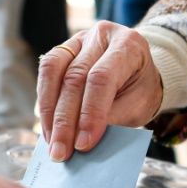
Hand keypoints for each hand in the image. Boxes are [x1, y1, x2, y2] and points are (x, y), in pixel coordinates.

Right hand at [37, 21, 162, 161]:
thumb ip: (113, 118)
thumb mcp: (138, 105)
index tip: (83, 144)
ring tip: (51, 142)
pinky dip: (45, 103)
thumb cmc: (141, 89)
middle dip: (65, 121)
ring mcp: (80, 39)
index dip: (90, 113)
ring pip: (53, 72)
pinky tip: (48, 127)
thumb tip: (82, 140)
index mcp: (129, 45)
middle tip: (61, 152)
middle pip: (74, 77)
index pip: (102, 78)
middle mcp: (102, 35)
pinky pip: (47, 73)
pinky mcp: (63, 49)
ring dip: (49, 112)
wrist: (139, 71)